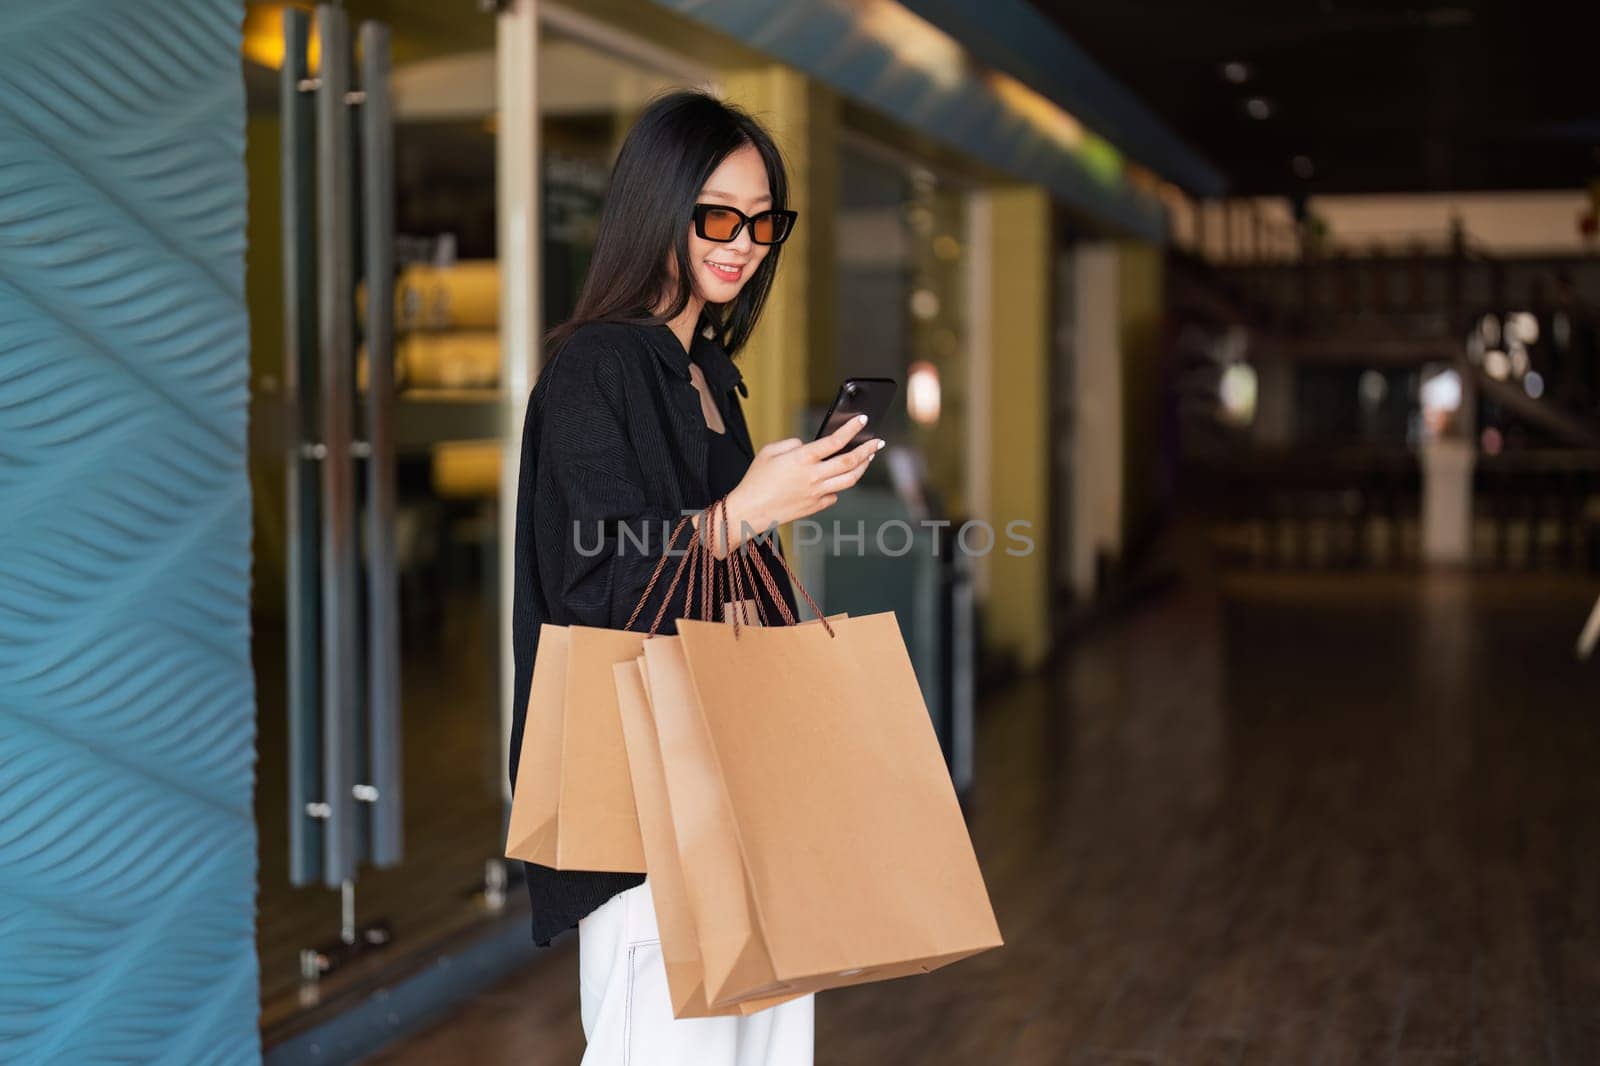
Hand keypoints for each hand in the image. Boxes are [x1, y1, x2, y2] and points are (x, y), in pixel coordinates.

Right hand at [696, 414, 882, 556]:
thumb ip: (792, 443)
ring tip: (869, 458)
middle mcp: (813, 476)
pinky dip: (839, 485)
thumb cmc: (756, 480)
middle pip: (850, 462)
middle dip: (868, 449)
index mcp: (802, 459)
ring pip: (850, 480)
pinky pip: (835, 495)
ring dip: (863, 467)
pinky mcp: (816, 506)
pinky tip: (839, 479)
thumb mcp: (769, 451)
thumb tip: (808, 445)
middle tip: (877, 441)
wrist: (750, 511)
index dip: (852, 429)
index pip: (835, 441)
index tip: (863, 420)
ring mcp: (817, 493)